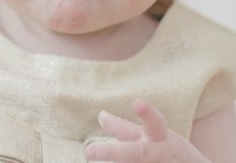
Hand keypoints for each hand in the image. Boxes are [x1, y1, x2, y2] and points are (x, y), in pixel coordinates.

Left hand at [85, 98, 208, 162]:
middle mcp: (161, 155)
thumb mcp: (153, 135)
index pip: (155, 123)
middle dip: (112, 152)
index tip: (137, 102)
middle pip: (138, 153)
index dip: (147, 113)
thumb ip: (126, 128)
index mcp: (161, 138)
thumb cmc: (169, 151)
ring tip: (93, 156)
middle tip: (89, 152)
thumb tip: (101, 116)